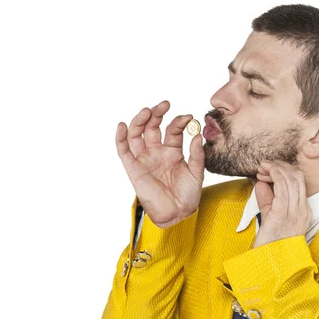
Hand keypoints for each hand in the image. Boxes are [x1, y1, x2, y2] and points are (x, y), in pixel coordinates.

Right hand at [116, 100, 204, 227]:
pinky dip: (120, 137)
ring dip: (140, 120)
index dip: (179, 122)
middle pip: (153, 127)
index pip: (173, 130)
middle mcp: (157, 152)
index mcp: (173, 151)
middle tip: (164, 105)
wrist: (178, 214)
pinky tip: (122, 125)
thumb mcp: (197, 172)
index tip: (188, 118)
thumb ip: (197, 154)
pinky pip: (124, 151)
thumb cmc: (188, 195)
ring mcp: (145, 159)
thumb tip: (196, 134)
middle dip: (157, 113)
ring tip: (147, 111)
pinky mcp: (134, 168)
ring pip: (137, 134)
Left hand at [252, 159, 311, 247]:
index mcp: (302, 211)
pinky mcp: (282, 214)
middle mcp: (302, 210)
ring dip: (276, 168)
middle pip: (298, 176)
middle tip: (265, 164)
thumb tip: (261, 184)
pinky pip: (282, 187)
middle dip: (281, 165)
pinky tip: (266, 172)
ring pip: (291, 179)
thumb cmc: (270, 243)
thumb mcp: (270, 217)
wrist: (270, 264)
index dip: (284, 170)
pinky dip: (274, 175)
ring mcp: (294, 212)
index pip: (299, 182)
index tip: (269, 169)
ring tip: (263, 166)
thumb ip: (267, 200)